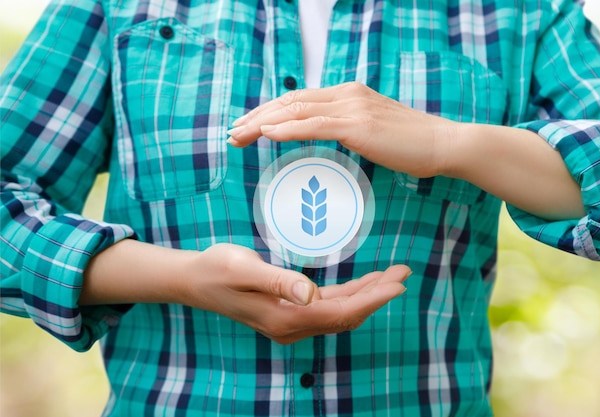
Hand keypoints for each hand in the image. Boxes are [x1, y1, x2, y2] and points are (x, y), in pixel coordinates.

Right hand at [181, 243, 409, 343]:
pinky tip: (364, 283)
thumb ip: (278, 280)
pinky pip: (328, 306)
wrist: (195, 280)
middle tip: (404, 273)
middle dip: (377, 295)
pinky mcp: (290, 312)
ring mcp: (291, 322)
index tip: (398, 285)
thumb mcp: (244, 269)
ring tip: (393, 275)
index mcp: (284, 318)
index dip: (372, 299)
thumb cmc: (217, 269)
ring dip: (367, 294)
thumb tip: (310, 293)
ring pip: (340, 311)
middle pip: (346, 314)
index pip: (340, 312)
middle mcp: (292, 326)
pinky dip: (350, 294)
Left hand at [227, 82, 456, 177]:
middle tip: (233, 133)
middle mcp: (346, 94)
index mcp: (348, 94)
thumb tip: (330, 137)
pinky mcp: (358, 125)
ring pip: (295, 111)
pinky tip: (266, 135)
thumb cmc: (412, 143)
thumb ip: (350, 127)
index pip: (298, 99)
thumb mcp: (375, 129)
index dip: (269, 111)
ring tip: (239, 137)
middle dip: (256, 117)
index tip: (249, 126)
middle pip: (289, 102)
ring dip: (261, 124)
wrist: (443, 143)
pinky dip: (286, 129)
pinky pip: (313, 126)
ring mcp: (352, 107)